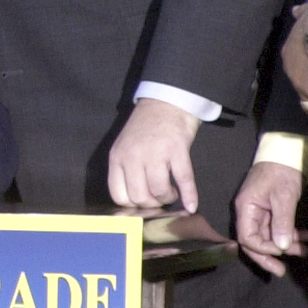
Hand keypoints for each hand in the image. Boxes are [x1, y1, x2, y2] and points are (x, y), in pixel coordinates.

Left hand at [108, 97, 201, 211]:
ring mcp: (155, 153)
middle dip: (152, 204)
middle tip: (159, 198)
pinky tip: (191, 205)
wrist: (166, 102)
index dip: (132, 205)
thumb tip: (135, 201)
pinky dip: (189, 196)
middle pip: (139, 197)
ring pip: (159, 191)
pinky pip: (183, 180)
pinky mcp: (177, 150)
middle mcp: (132, 156)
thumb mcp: (125, 147)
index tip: (142, 203)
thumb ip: (126, 170)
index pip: (118, 195)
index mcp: (117, 157)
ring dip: (168, 198)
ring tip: (171, 193)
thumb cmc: (146, 128)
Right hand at [234, 160, 307, 275]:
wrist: (286, 152)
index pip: (247, 237)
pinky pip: (279, 228)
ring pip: (270, 236)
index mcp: (246, 208)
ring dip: (286, 245)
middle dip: (269, 255)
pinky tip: (307, 237)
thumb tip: (282, 247)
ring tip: (305, 250)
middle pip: (254, 241)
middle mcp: (249, 212)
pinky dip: (292, 234)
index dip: (263, 248)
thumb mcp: (283, 197)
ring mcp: (260, 212)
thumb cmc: (281, 172)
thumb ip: (282, 223)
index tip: (281, 250)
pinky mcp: (272, 210)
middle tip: (281, 271)